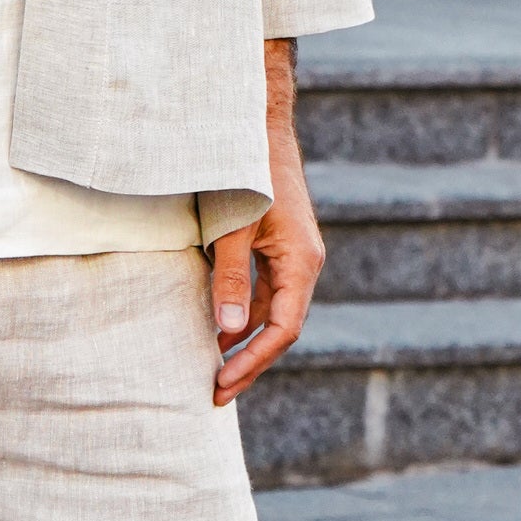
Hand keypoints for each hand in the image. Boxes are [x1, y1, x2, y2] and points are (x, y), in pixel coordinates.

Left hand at [211, 42, 321, 404]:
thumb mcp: (232, 230)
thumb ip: (230, 279)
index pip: (283, 328)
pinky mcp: (280, 247)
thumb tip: (228, 330)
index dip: (254, 360)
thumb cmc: (246, 174)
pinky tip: (219, 330)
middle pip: (281, 327)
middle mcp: (304, 264)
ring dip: (246, 342)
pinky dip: (245, 316)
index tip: (224, 383)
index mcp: (301, 262)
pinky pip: (266, 293)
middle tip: (215, 392)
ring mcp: (293, 256)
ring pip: (274, 312)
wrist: (258, 128)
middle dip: (249, 361)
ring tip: (215, 371)